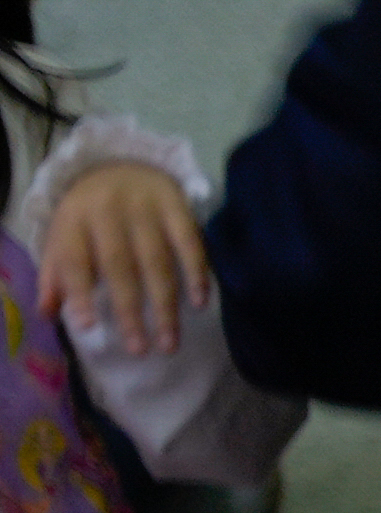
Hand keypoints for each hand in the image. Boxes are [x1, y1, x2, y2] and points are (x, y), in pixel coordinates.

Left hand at [38, 160, 213, 360]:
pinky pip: (190, 243)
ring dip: (166, 305)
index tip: (89, 327)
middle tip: (139, 348)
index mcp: (73, 220)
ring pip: (156, 261)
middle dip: (130, 310)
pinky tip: (200, 302)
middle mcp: (107, 212)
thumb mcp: (64, 236)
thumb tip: (47, 313)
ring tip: (170, 341)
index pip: (75, 259)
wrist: (122, 163)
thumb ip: (56, 274)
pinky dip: (196, 273)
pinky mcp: (177, 206)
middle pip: (119, 266)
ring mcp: (145, 208)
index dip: (80, 292)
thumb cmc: (91, 214)